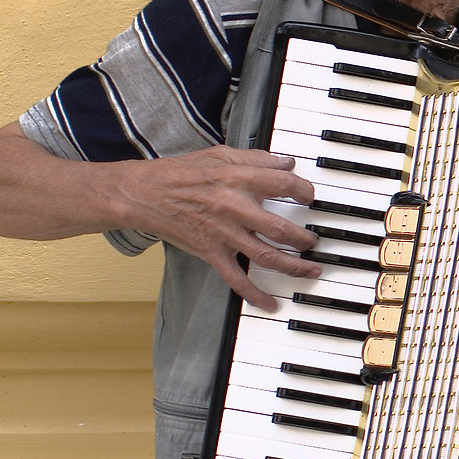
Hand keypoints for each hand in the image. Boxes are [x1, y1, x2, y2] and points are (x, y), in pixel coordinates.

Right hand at [112, 147, 320, 309]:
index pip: (283, 184)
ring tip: (311, 269)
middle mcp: (234, 207)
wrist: (144, 194)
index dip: (304, 191)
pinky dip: (255, 294)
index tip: (310, 197)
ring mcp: (223, 233)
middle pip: (280, 227)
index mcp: (238, 179)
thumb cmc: (180, 173)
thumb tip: (286, 162)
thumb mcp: (220, 155)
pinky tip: (271, 304)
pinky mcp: (211, 252)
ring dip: (293, 266)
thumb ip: (256, 159)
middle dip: (304, 238)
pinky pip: (236, 279)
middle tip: (315, 241)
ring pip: (266, 256)